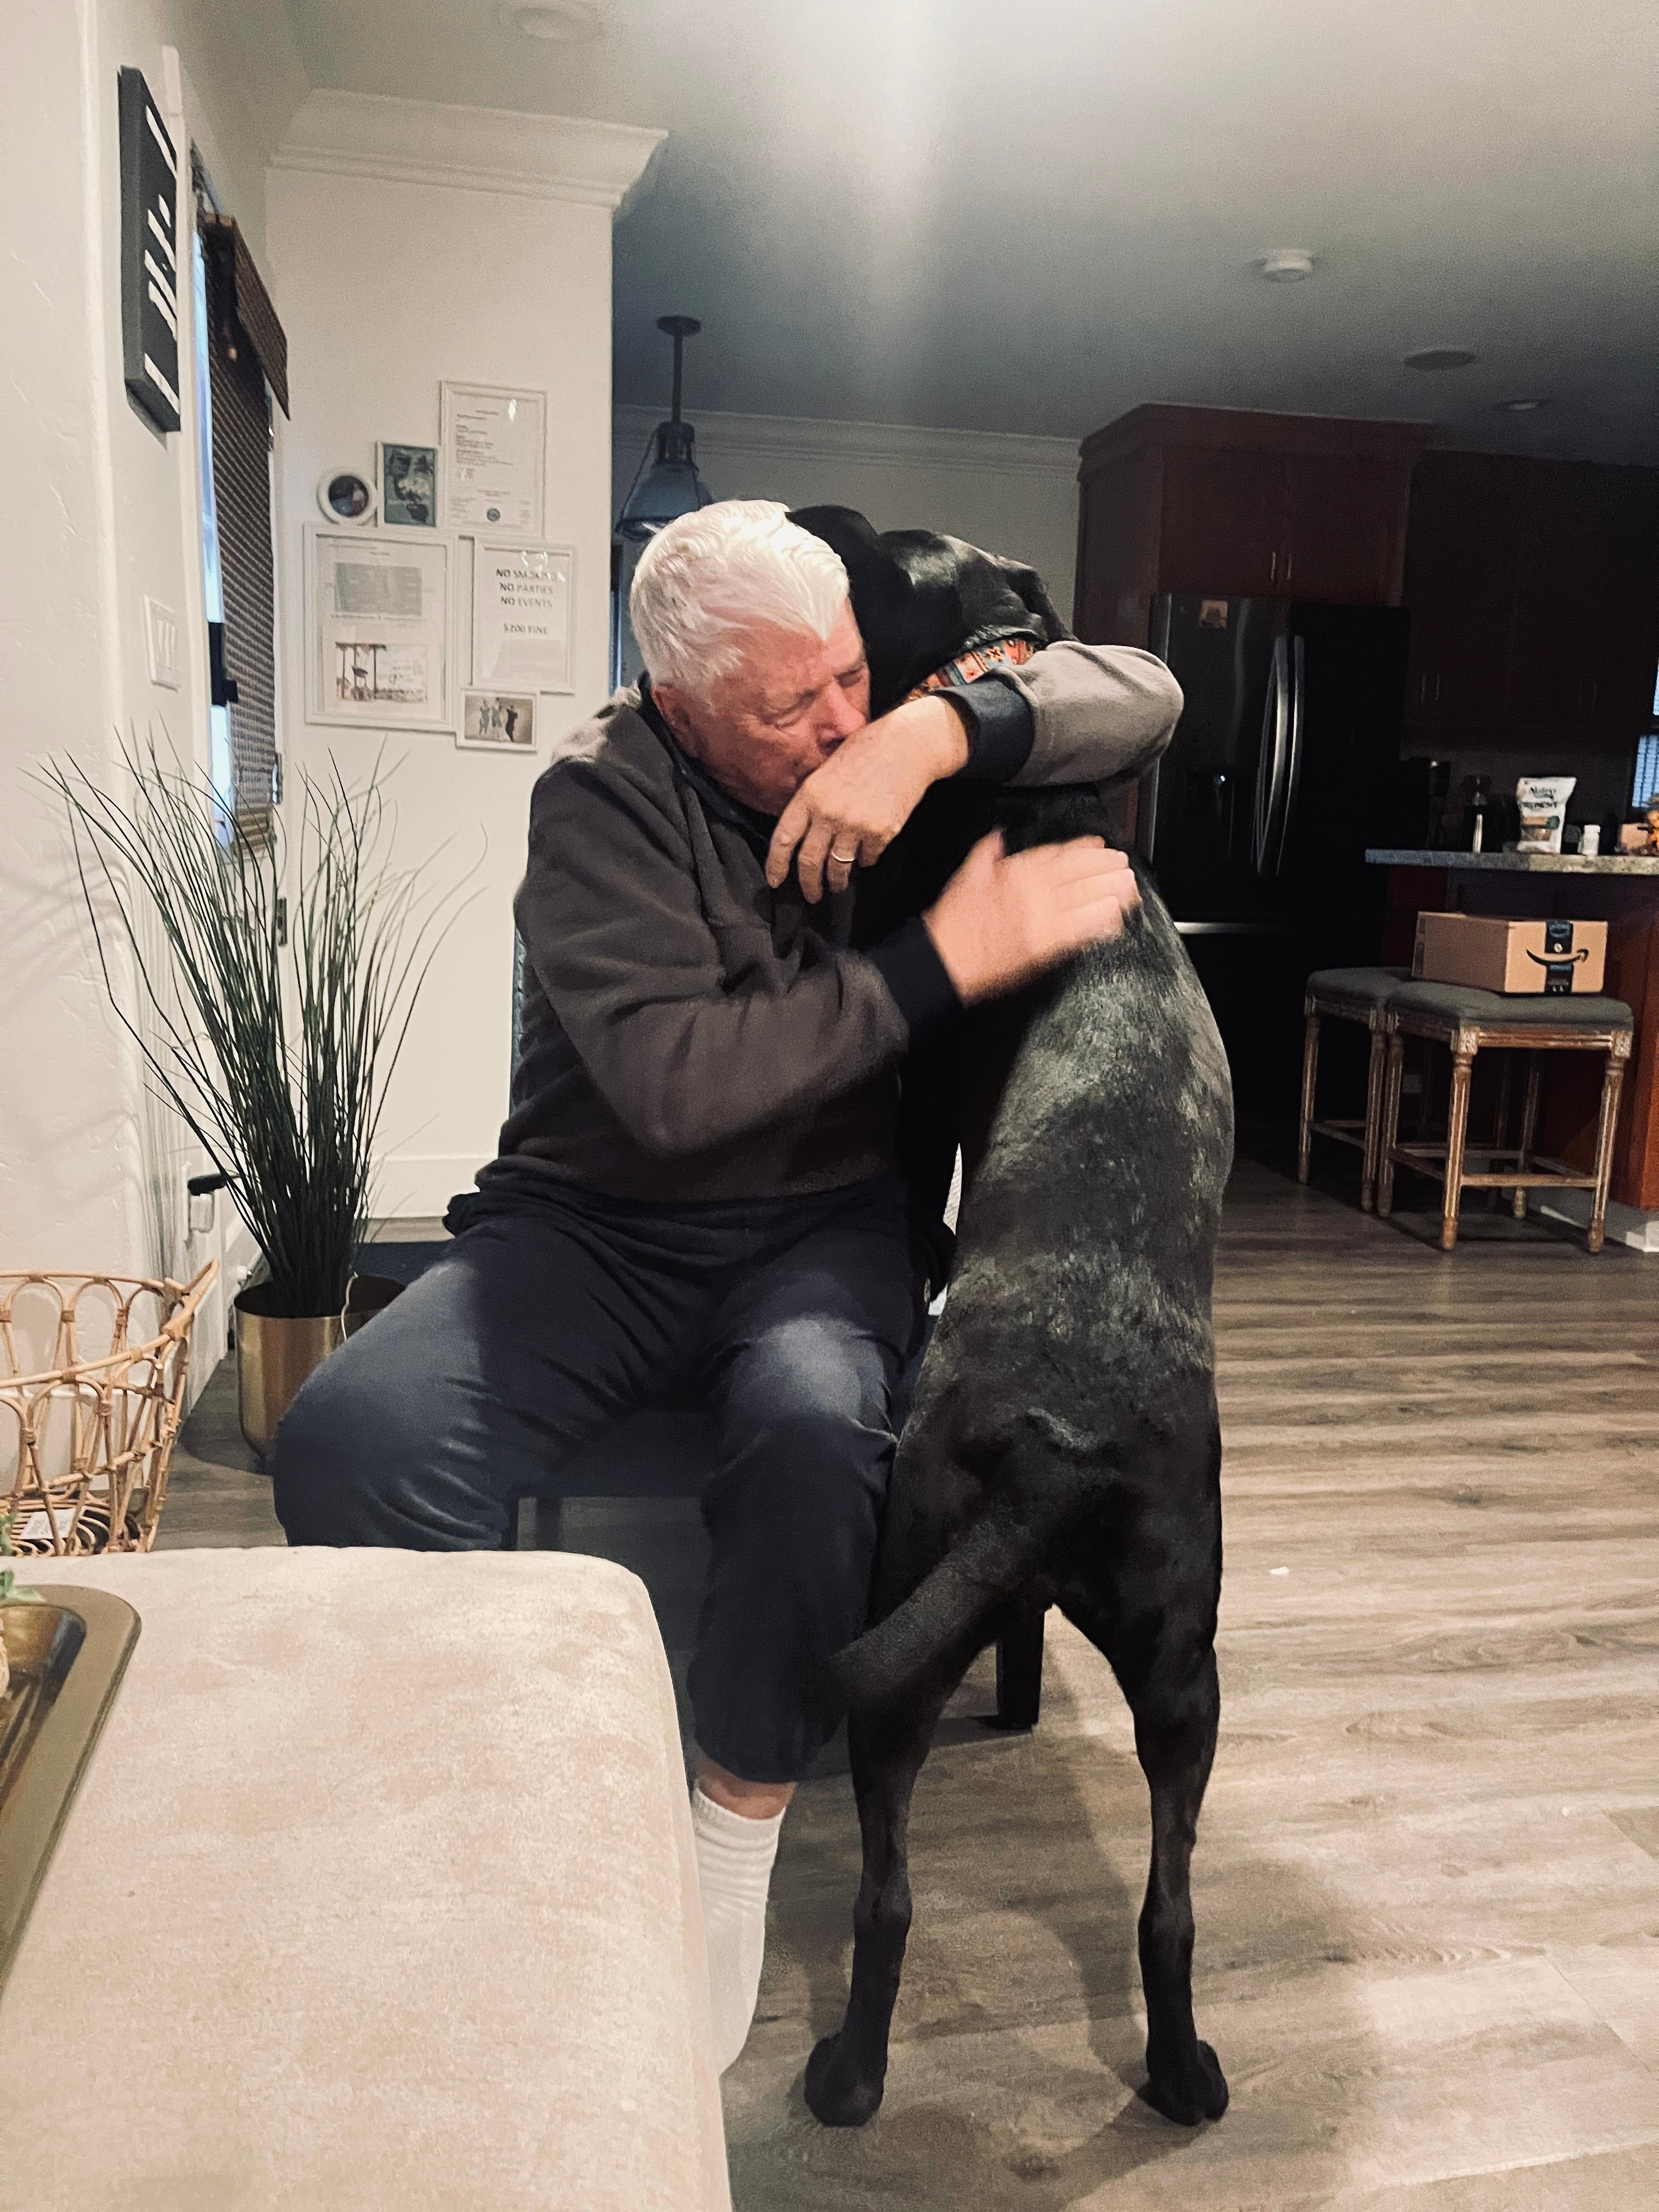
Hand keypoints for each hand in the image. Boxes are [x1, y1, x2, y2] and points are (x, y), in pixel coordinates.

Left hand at [766, 694, 969, 901]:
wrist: (908, 746)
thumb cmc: (867, 751)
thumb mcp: (826, 770)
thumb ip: (813, 801)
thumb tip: (804, 833)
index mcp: (809, 795)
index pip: (784, 839)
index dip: (776, 865)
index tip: (776, 881)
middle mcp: (828, 813)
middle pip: (809, 862)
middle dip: (809, 885)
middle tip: (811, 895)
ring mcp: (855, 825)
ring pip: (838, 867)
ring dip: (837, 881)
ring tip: (838, 884)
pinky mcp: (880, 833)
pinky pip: (867, 859)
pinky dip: (865, 860)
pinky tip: (866, 853)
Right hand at [923, 832, 1138, 1003]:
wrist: (943, 959)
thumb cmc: (952, 922)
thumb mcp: (965, 876)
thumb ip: (986, 852)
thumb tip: (997, 836)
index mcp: (1015, 873)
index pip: (1058, 854)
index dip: (1084, 849)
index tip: (1099, 845)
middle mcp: (1033, 893)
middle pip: (1079, 875)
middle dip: (1106, 868)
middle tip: (1124, 864)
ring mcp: (1042, 920)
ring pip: (1085, 900)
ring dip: (1111, 893)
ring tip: (1130, 888)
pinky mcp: (1044, 947)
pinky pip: (1079, 933)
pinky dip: (1099, 925)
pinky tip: (1115, 920)